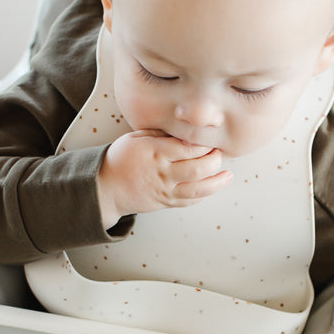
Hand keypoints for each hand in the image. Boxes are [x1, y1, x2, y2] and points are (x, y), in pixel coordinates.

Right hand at [97, 130, 232, 228]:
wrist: (106, 187)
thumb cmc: (121, 158)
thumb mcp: (137, 137)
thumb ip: (161, 134)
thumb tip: (184, 131)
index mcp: (156, 152)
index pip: (189, 147)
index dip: (204, 143)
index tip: (210, 139)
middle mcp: (163, 173)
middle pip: (198, 168)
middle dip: (214, 160)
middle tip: (218, 154)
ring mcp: (165, 190)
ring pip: (198, 189)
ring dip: (217, 182)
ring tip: (227, 175)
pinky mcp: (165, 202)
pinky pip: (189, 201)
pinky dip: (203, 195)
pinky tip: (211, 187)